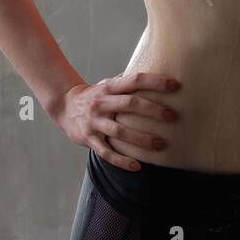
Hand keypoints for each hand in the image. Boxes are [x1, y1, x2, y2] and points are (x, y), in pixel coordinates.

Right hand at [54, 73, 180, 170]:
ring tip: (160, 144)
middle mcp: (102, 103)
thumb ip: (128, 82)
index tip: (175, 86)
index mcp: (109, 87)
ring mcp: (95, 122)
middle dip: (153, 110)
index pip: (134, 80)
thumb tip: (157, 73)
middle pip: (130, 104)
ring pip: (119, 131)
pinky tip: (137, 166)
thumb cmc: (96, 95)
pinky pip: (106, 152)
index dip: (155, 82)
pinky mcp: (89, 139)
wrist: (64, 106)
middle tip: (173, 116)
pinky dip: (121, 161)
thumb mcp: (109, 84)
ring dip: (141, 138)